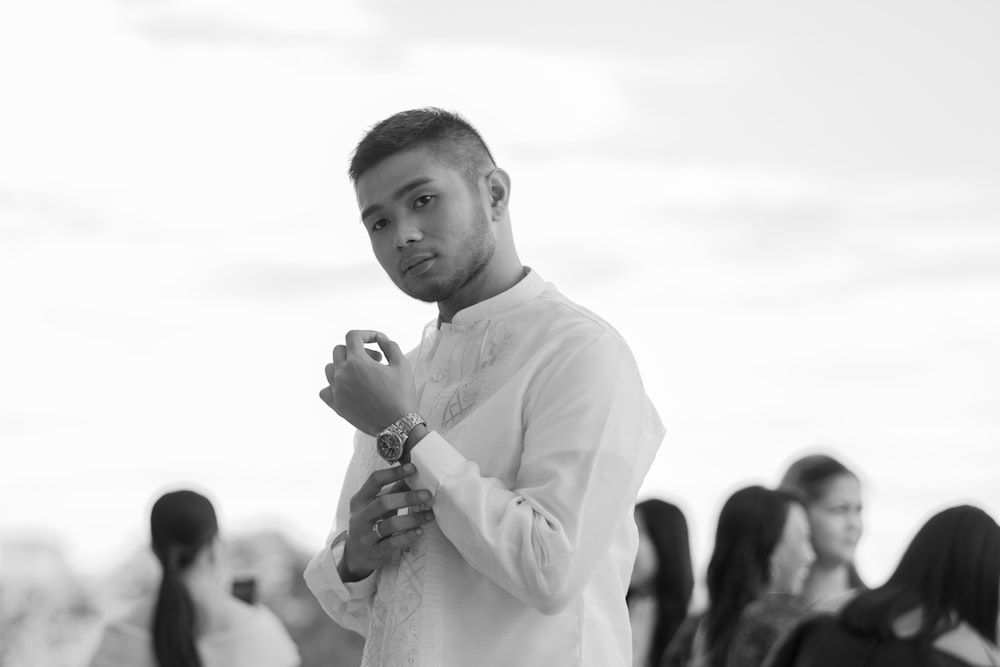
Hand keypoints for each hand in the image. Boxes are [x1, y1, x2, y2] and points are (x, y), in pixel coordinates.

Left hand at [319, 330, 417, 435]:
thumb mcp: (401, 365)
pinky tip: (348, 388)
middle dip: (358, 350)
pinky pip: (325, 390)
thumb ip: (390, 346)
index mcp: (357, 361)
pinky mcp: (336, 405)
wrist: (397, 425)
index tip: (378, 342)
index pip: (353, 336)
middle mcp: (342, 374)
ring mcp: (337, 390)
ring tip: (361, 374)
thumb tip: (381, 339)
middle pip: (340, 350)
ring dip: (344, 366)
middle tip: (375, 360)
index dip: (367, 334)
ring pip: (330, 368)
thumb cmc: (401, 395)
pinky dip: (334, 386)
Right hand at [340, 464, 434, 580]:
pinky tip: (420, 531)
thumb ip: (393, 490)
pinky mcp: (375, 551)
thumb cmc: (369, 523)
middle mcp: (360, 517)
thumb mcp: (375, 505)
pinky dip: (408, 536)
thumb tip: (414, 474)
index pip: (374, 481)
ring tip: (430, 515)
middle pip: (383, 503)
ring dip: (413, 518)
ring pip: (390, 525)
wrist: (355, 554)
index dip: (393, 473)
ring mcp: (366, 535)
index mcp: (360, 500)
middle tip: (427, 495)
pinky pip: (393, 543)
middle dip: (407, 498)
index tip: (412, 468)